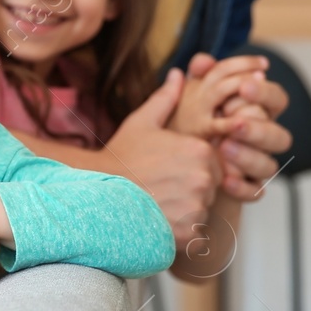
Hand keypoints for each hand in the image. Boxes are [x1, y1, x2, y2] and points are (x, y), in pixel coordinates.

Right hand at [103, 68, 221, 224]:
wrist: (96, 197)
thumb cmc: (119, 161)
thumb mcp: (141, 124)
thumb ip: (166, 99)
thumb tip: (179, 74)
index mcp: (199, 150)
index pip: (213, 164)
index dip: (191, 169)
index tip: (168, 172)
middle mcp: (203, 179)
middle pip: (210, 189)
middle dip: (191, 191)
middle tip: (160, 189)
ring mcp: (197, 208)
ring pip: (203, 212)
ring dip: (186, 213)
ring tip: (156, 206)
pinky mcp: (189, 234)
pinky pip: (196, 236)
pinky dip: (180, 234)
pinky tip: (157, 222)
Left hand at [184, 53, 291, 200]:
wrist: (174, 169)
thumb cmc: (188, 127)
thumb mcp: (190, 99)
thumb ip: (199, 78)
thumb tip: (203, 62)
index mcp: (255, 112)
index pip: (276, 99)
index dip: (265, 92)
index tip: (244, 86)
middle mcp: (260, 140)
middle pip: (280, 136)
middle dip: (259, 129)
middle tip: (233, 123)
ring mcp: (255, 166)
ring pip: (270, 165)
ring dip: (248, 156)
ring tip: (223, 148)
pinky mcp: (245, 189)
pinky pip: (255, 192)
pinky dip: (242, 187)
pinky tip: (224, 179)